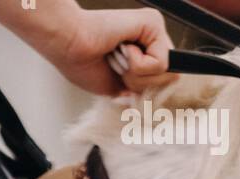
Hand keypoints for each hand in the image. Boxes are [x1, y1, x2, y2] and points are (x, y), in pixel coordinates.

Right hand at [46, 8, 175, 96]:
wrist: (70, 46)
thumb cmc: (83, 63)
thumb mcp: (116, 86)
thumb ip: (138, 89)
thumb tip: (154, 94)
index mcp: (143, 50)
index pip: (164, 78)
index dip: (145, 88)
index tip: (121, 80)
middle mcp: (150, 38)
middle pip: (169, 78)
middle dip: (140, 84)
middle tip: (117, 68)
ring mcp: (153, 29)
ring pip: (166, 72)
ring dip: (136, 75)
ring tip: (117, 58)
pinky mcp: (153, 22)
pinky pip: (160, 62)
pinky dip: (137, 65)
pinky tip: (121, 49)